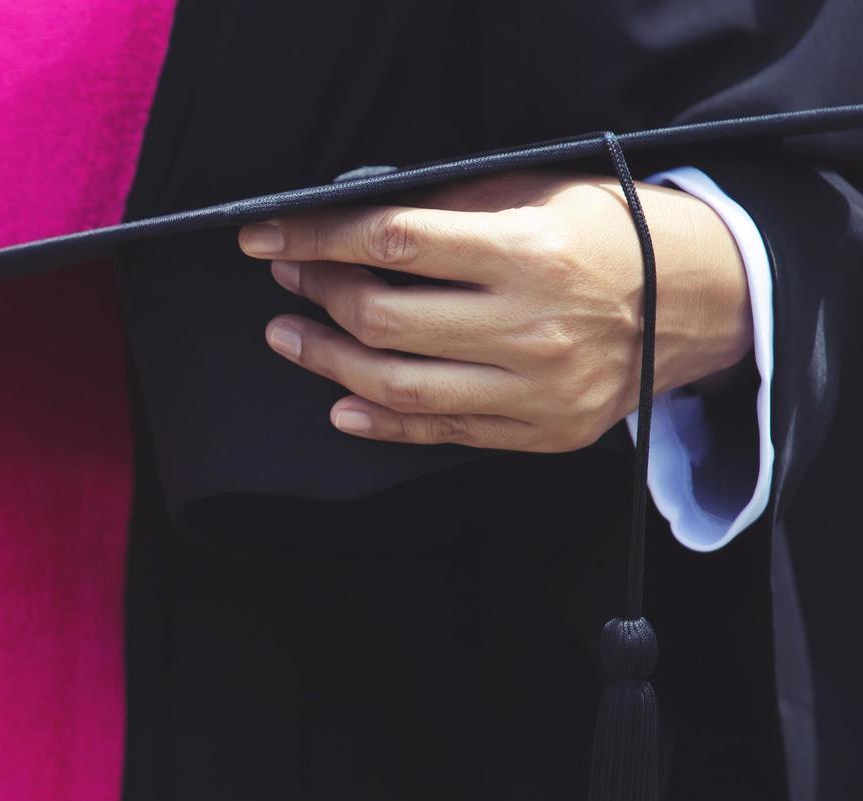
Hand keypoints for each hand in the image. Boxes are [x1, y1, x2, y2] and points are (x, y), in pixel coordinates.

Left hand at [238, 171, 752, 450]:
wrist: (706, 302)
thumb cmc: (614, 236)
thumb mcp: (541, 194)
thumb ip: (452, 206)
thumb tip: (354, 217)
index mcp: (529, 252)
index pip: (393, 243)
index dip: (317, 238)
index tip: (267, 236)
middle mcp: (531, 326)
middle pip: (385, 318)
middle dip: (319, 293)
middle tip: (289, 278)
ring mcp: (536, 388)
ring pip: (399, 385)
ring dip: (327, 360)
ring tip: (290, 336)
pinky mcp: (542, 432)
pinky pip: (442, 433)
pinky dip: (379, 423)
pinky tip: (339, 403)